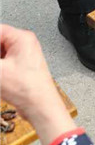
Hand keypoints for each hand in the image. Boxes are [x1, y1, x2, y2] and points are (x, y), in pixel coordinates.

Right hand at [0, 24, 75, 144]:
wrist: (40, 106)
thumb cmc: (28, 88)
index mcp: (22, 38)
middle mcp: (25, 44)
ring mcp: (24, 56)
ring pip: (1, 54)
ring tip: (0, 76)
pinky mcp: (21, 68)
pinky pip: (5, 63)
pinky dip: (0, 70)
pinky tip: (1, 80)